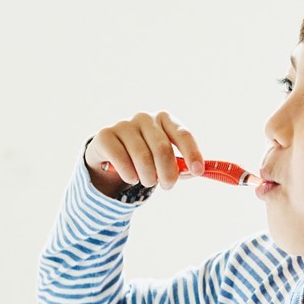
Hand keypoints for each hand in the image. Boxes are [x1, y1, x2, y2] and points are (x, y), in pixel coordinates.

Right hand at [86, 111, 203, 196]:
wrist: (109, 154)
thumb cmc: (144, 155)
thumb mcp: (163, 158)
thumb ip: (180, 164)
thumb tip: (195, 171)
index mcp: (164, 119)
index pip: (183, 134)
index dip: (192, 153)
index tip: (198, 171)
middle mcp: (144, 117)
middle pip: (162, 149)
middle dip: (168, 173)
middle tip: (167, 185)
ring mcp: (124, 125)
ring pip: (142, 158)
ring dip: (148, 177)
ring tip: (148, 181)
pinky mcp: (105, 135)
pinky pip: (122, 161)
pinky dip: (130, 175)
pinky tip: (131, 177)